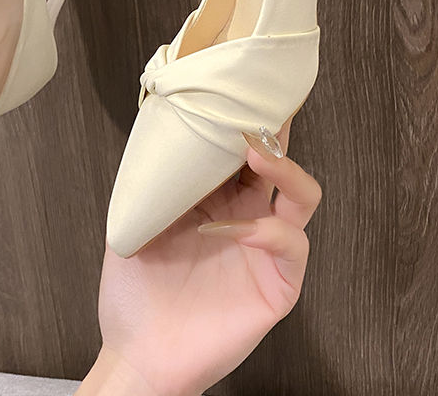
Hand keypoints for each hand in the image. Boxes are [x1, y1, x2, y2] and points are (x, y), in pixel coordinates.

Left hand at [78, 121, 321, 395]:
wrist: (137, 351)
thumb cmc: (135, 289)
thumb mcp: (136, 219)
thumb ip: (152, 178)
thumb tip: (155, 125)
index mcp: (217, 199)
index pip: (244, 150)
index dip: (247, 119)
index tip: (241, 86)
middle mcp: (247, 217)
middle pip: (280, 162)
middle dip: (275, 131)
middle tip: (257, 107)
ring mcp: (264, 250)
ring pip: (302, 197)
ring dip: (283, 168)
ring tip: (254, 153)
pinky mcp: (276, 286)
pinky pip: (290, 246)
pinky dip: (263, 231)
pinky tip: (230, 228)